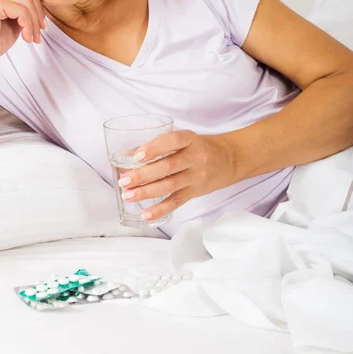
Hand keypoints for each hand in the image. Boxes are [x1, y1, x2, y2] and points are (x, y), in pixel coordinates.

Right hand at [0, 0, 45, 72]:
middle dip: (38, 8)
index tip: (37, 9)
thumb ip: (22, 5)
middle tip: (41, 27)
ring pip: (26, 0)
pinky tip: (26, 37)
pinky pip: (21, 10)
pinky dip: (29, 25)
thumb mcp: (12, 19)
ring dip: (34, 21)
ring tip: (33, 36)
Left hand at [117, 130, 238, 221]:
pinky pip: (177, 202)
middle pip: (168, 167)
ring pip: (170, 186)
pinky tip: (146, 214)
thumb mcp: (184, 139)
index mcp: (190, 139)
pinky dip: (160, 210)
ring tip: (128, 195)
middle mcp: (195, 158)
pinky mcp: (195, 192)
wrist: (228, 159)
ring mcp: (196, 176)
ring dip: (146, 192)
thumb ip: (159, 145)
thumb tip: (126, 155)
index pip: (172, 141)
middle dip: (143, 175)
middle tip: (124, 180)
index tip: (136, 156)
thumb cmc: (198, 146)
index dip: (154, 148)